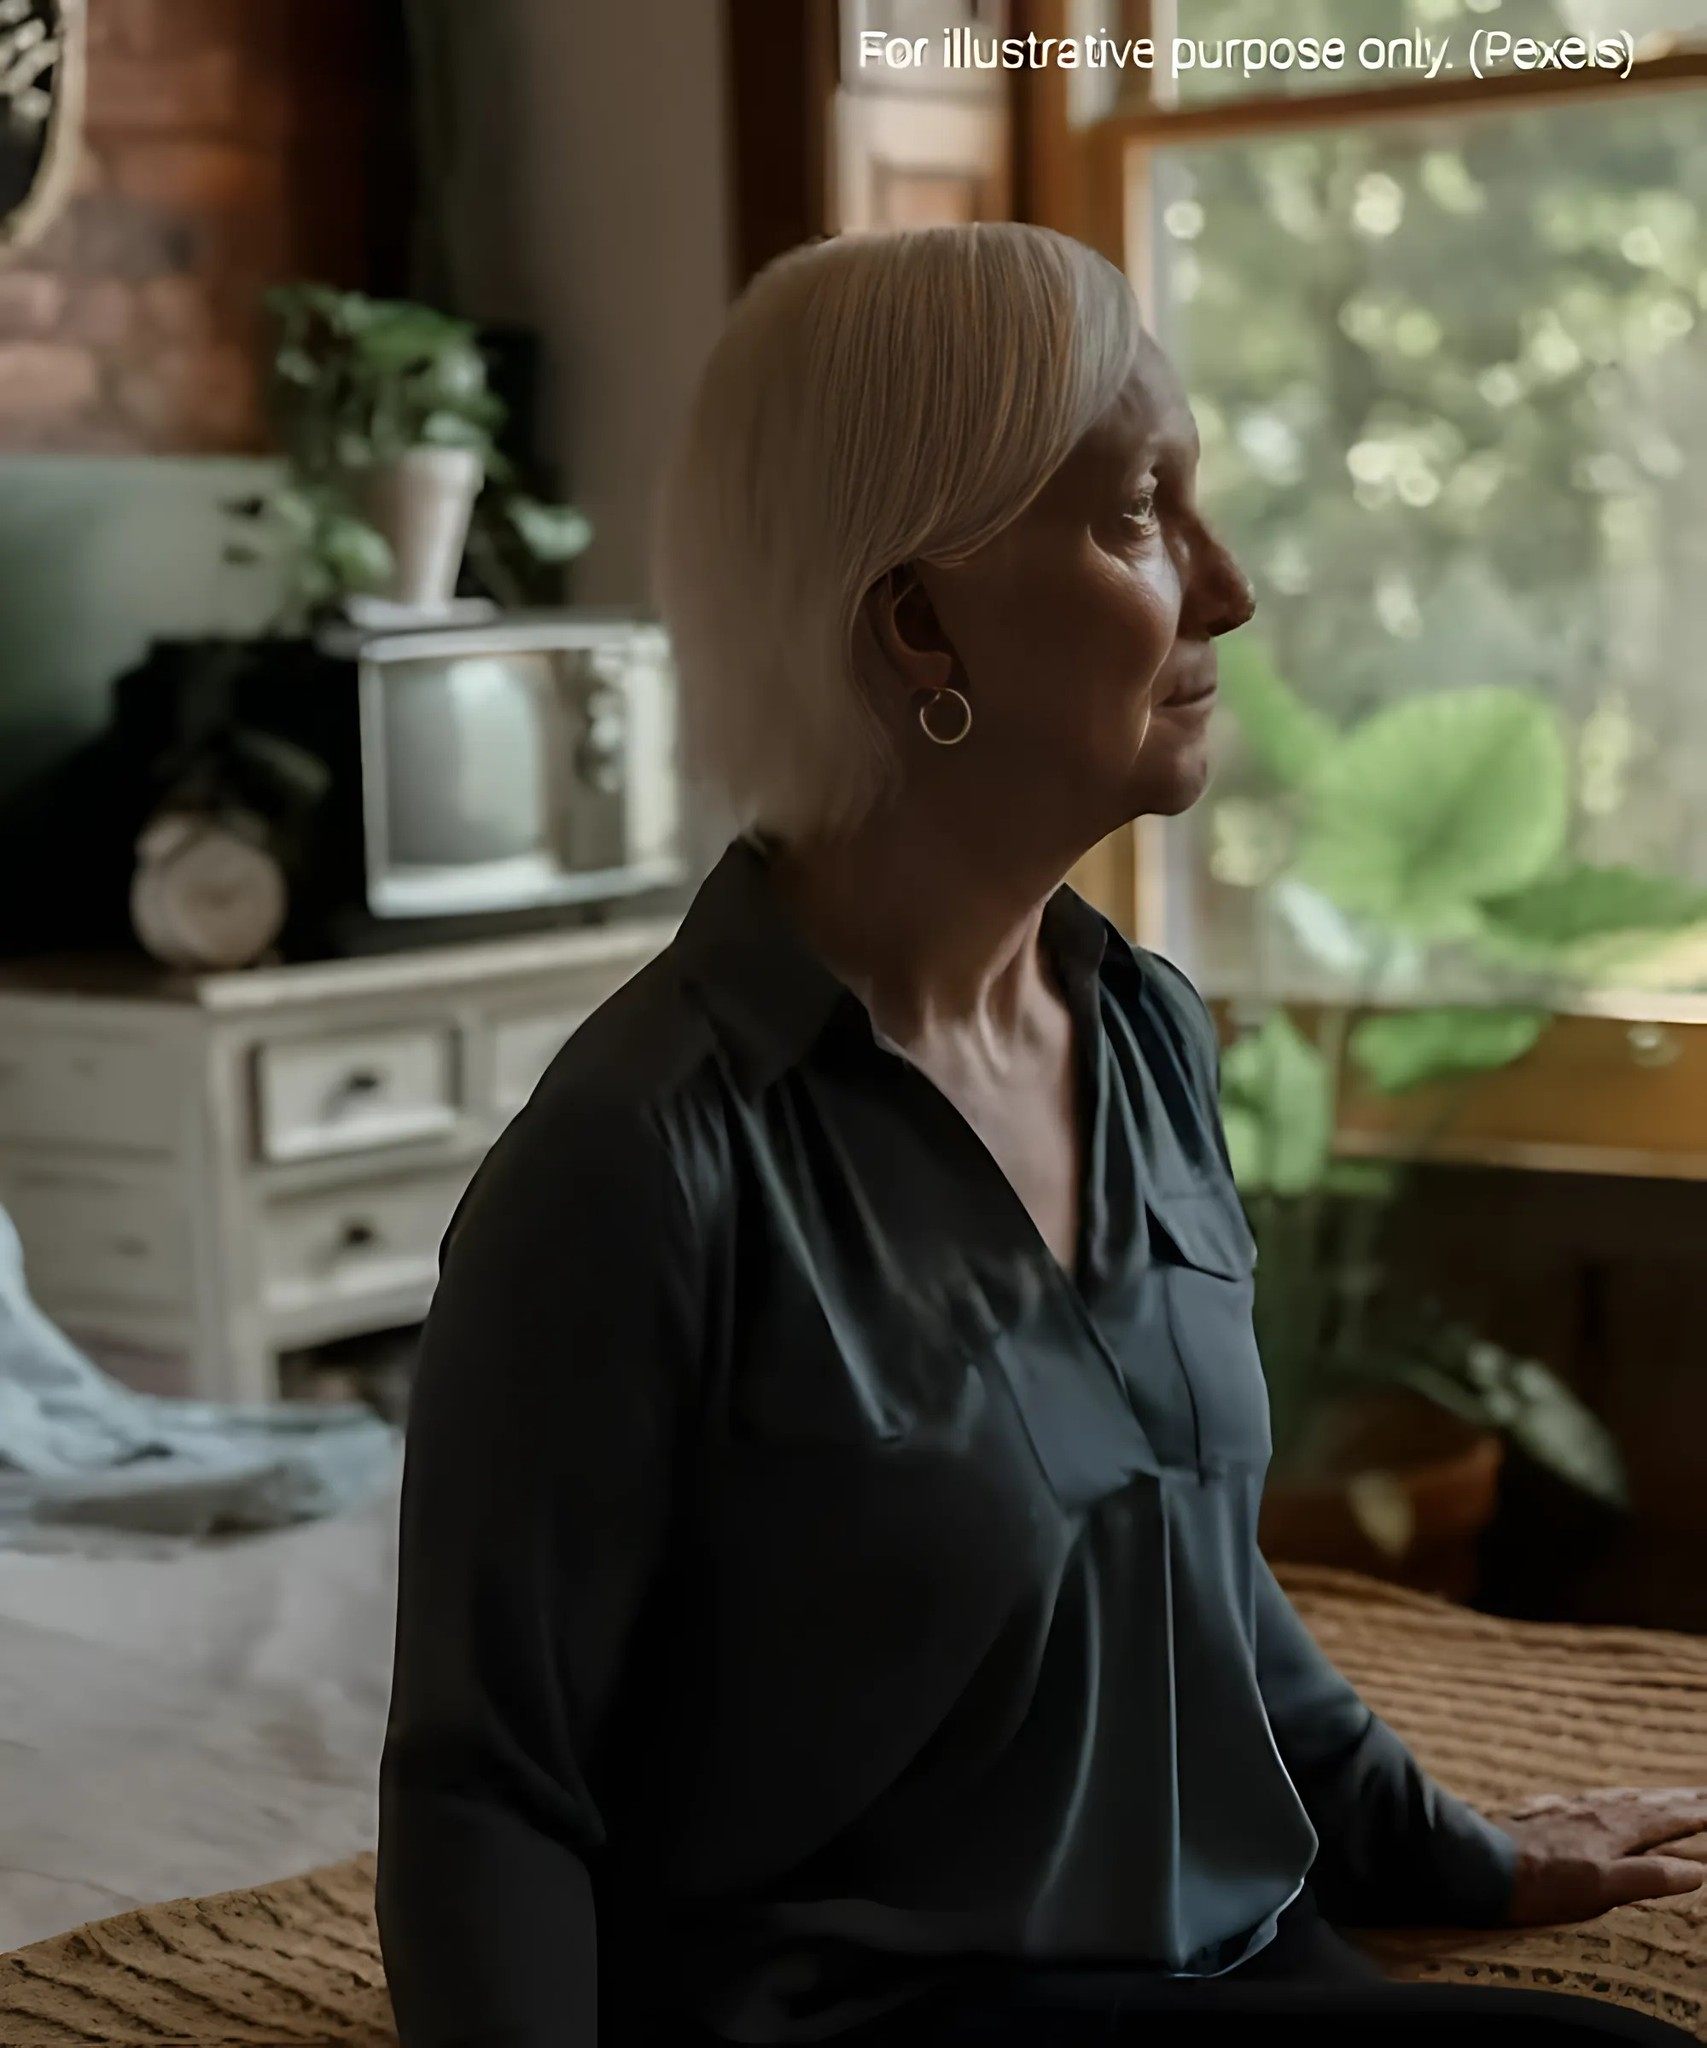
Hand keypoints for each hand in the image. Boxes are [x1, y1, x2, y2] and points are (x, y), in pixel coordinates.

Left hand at [1498, 1786, 1706, 1924]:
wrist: (1484, 1865)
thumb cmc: (1545, 1885)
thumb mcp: (1603, 1889)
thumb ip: (1648, 1877)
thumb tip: (1696, 1871)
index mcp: (1613, 1831)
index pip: (1663, 1821)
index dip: (1692, 1815)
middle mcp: (1594, 1814)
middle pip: (1645, 1803)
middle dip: (1677, 1799)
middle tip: (1703, 1791)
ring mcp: (1569, 1812)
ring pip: (1618, 1800)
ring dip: (1647, 1797)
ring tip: (1666, 1794)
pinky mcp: (1546, 1816)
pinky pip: (1590, 1801)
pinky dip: (1611, 1800)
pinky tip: (1603, 1802)